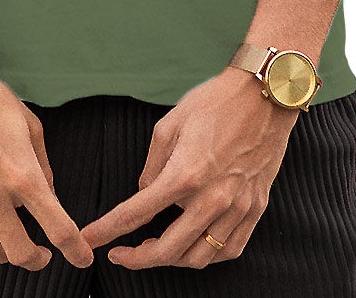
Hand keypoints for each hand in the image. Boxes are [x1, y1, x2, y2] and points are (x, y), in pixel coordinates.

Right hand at [0, 49, 93, 271]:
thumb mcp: (29, 125)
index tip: (83, 258)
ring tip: (6, 243)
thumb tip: (48, 197)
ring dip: (1, 256)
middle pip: (19, 253)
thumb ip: (42, 166)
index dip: (76, 250)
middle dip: (36, 260)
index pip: (58, 228)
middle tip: (41, 254)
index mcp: (22, 174)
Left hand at [78, 67, 298, 268]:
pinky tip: (195, 245)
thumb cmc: (216, 102)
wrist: (265, 94)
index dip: (108, 230)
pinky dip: (208, 255)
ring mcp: (237, 207)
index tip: (91, 240)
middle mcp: (212, 198)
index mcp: (185, 174)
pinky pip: (229, 250)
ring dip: (172, 261)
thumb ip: (152, 165)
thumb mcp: (170, 123)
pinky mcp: (255, 208)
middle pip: (168, 250)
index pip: (137, 213)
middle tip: (121, 255)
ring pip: (199, 258)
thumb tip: (145, 192)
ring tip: (157, 249)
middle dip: (138, 259)